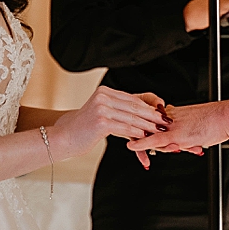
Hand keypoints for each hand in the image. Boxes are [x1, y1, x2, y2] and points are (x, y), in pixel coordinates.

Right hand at [50, 87, 166, 165]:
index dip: (148, 107)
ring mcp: (101, 108)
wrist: (64, 137)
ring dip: (147, 125)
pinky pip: (124, 127)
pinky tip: (145, 137)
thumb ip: (122, 110)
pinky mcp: (101, 121)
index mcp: (105, 91)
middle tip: (165, 123)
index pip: (132, 99)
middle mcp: (103, 96)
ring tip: (159, 131)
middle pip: (134, 107)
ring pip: (131, 117)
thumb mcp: (104, 114)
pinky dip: (136, 132)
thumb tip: (146, 113)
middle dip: (151, 116)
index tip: (161, 114)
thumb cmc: (85, 128)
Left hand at [129, 98, 228, 154]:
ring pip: (153, 135)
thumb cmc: (218, 121)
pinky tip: (130, 145)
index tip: (138, 126)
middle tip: (135, 139)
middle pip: (153, 128)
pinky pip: (154, 140)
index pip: (157, 120)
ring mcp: (173, 126)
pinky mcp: (176, 135)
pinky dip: (141, 143)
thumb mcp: (200, 124)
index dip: (149, 126)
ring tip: (138, 145)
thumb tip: (187, 140)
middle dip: (144, 134)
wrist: (226, 117)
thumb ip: (189, 130)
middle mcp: (172, 118)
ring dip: (145, 141)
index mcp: (178, 113)